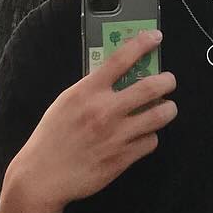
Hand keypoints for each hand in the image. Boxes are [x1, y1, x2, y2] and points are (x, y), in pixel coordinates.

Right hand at [10, 30, 175, 209]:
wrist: (43, 176)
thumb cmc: (52, 137)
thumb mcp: (66, 102)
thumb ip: (91, 88)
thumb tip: (118, 75)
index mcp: (87, 92)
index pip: (121, 59)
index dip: (142, 43)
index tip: (156, 36)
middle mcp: (105, 111)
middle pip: (151, 86)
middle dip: (167, 81)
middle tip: (168, 81)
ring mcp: (117, 135)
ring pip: (160, 115)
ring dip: (168, 108)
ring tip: (165, 107)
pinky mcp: (123, 158)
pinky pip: (151, 141)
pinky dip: (151, 136)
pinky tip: (144, 135)